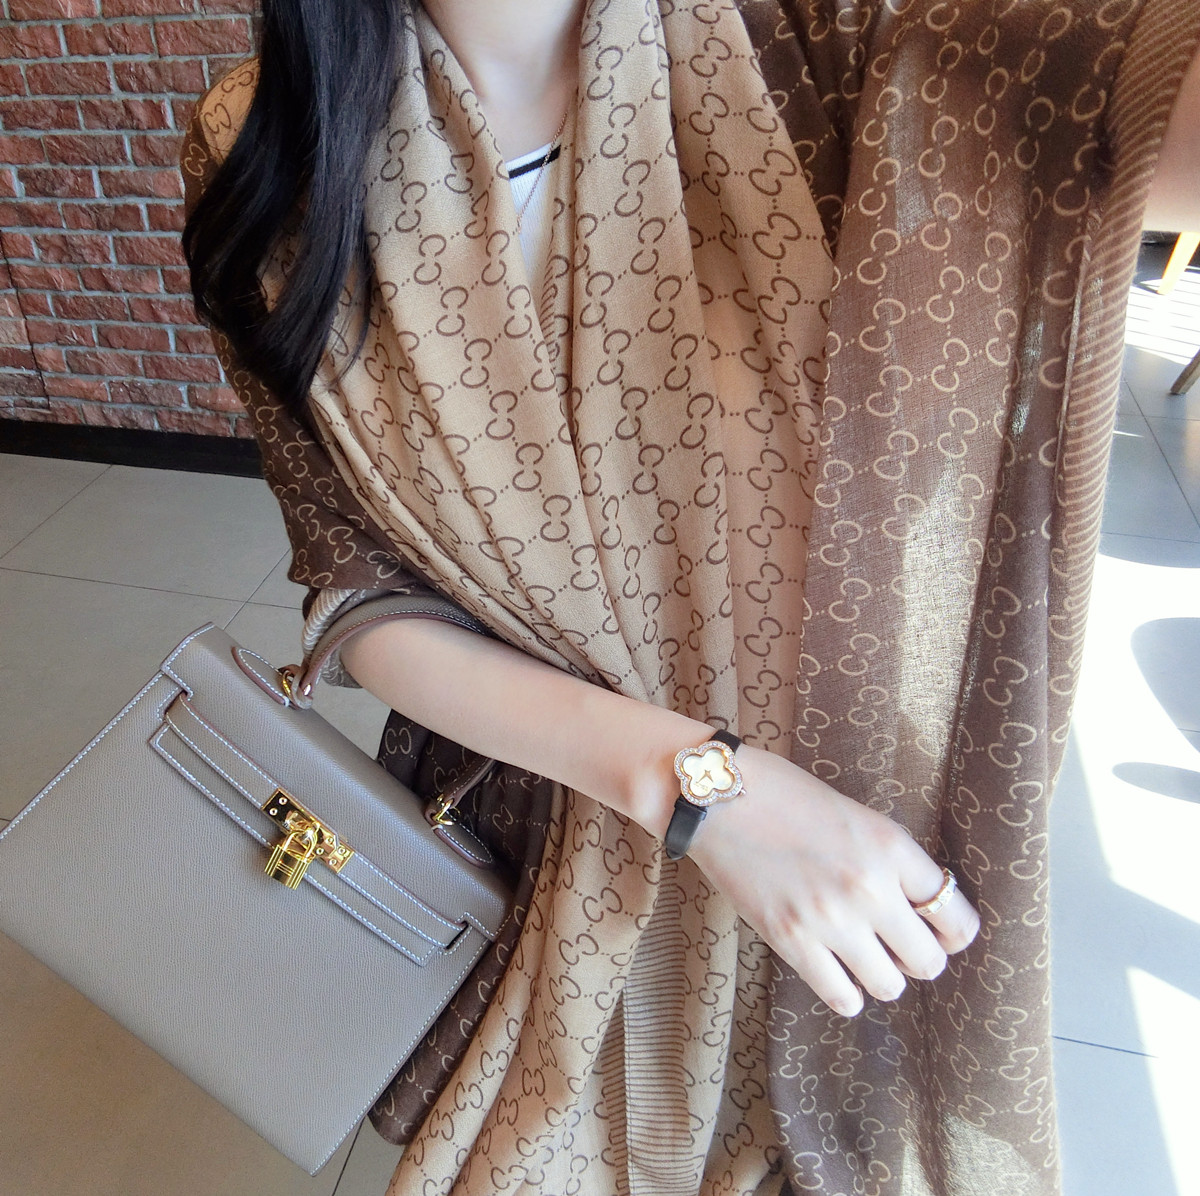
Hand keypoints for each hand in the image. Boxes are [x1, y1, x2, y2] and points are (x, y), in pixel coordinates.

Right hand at [688, 746, 979, 1016]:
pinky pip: (842, 998)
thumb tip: (918, 910)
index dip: (951, 932)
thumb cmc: (786, 795)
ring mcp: (829, 919)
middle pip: (929, 961)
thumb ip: (891, 861)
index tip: (936, 930)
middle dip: (917, 956)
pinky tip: (834, 968)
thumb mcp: (857, 816)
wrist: (718, 795)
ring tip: (861, 954)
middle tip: (895, 943)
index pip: (956, 919)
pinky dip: (845, 991)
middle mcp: (869, 888)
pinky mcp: (791, 941)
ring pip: (888, 986)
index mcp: (892, 848)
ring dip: (880, 975)